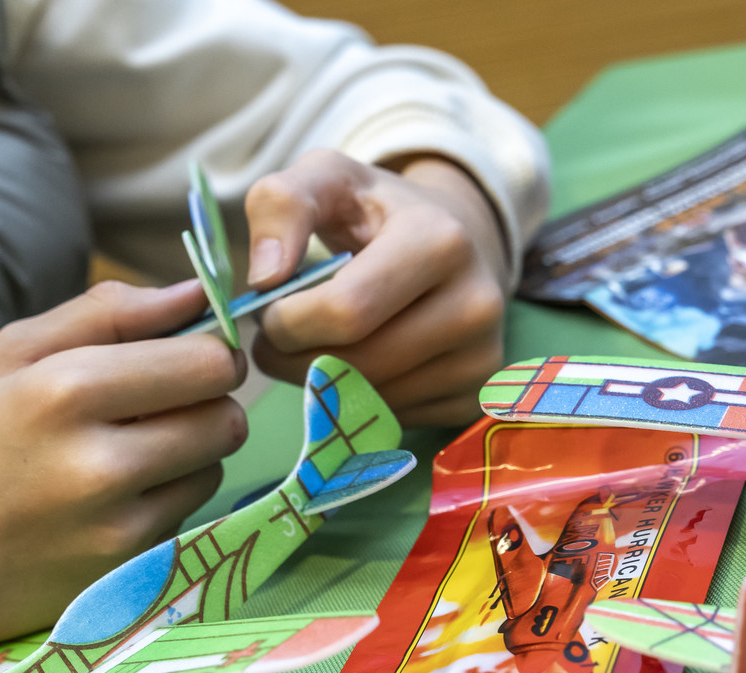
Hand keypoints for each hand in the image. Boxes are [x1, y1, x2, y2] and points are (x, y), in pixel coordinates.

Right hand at [0, 280, 244, 672]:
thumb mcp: (9, 355)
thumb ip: (107, 313)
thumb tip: (195, 292)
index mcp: (66, 390)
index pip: (208, 363)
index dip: (209, 354)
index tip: (186, 358)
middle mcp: (101, 462)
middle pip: (226, 417)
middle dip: (206, 403)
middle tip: (160, 405)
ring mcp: (119, 526)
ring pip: (215, 467)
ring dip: (190, 454)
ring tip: (128, 452)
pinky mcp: (128, 571)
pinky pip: (189, 514)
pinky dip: (166, 498)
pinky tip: (114, 498)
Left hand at [245, 149, 509, 426]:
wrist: (455, 245)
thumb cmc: (377, 213)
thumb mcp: (326, 179)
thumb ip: (281, 204)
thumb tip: (264, 278)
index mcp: (441, 242)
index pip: (345, 312)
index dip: (286, 321)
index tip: (267, 310)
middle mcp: (476, 305)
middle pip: (356, 363)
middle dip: (293, 359)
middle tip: (273, 341)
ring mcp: (480, 358)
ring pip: (370, 400)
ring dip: (318, 385)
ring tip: (308, 348)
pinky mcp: (472, 398)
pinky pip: (391, 420)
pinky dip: (355, 402)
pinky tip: (350, 366)